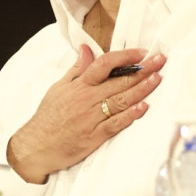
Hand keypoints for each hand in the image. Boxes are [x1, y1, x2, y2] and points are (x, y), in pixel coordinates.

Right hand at [7, 46, 166, 183]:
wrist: (36, 146)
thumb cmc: (48, 117)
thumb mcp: (59, 88)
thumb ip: (76, 69)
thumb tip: (86, 50)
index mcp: (79, 86)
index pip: (104, 64)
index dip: (124, 57)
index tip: (141, 52)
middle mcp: (87, 99)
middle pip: (119, 81)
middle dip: (142, 70)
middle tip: (160, 61)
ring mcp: (91, 118)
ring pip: (121, 100)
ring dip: (141, 89)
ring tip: (157, 79)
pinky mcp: (94, 136)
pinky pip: (115, 124)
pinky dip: (130, 115)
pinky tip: (143, 108)